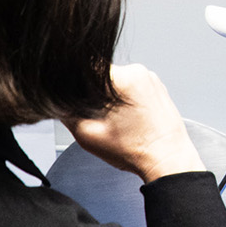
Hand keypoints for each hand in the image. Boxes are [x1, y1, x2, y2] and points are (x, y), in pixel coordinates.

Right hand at [63, 64, 204, 182]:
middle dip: (92, 93)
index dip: (74, 84)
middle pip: (101, 74)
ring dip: (108, 97)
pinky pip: (131, 87)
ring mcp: (151, 80)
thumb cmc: (137, 150)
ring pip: (116, 81)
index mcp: (125, 78)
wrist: (168, 159)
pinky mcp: (157, 88)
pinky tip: (126, 119)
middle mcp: (140, 73)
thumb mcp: (89, 134)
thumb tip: (57, 101)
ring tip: (115, 121)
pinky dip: (124, 100)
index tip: (73, 98)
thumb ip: (67, 113)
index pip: (86, 67)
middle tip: (96, 116)